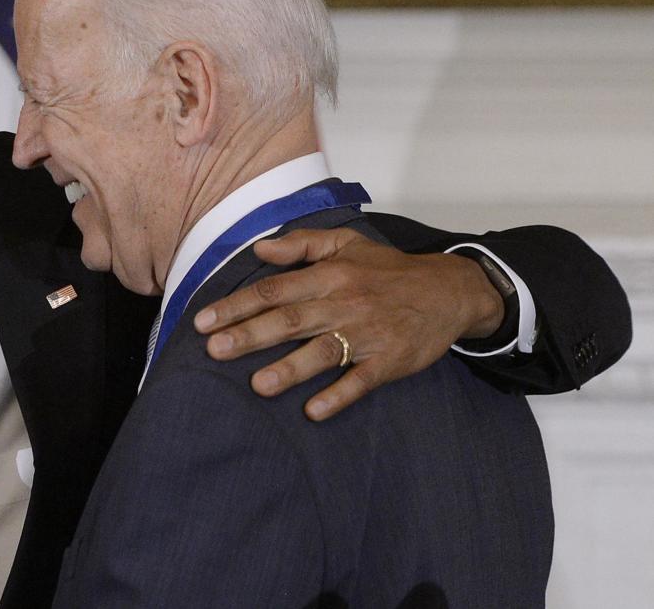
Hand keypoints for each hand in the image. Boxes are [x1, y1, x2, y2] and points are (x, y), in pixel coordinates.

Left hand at [193, 228, 504, 420]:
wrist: (449, 290)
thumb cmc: (388, 269)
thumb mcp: (346, 243)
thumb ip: (301, 244)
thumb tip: (259, 248)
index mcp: (329, 275)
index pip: (273, 291)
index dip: (237, 305)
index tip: (203, 321)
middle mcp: (343, 303)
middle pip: (290, 321)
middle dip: (249, 336)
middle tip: (214, 350)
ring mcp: (368, 334)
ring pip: (323, 352)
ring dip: (290, 369)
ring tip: (257, 385)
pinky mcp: (390, 360)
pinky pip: (361, 380)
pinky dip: (339, 395)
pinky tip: (314, 411)